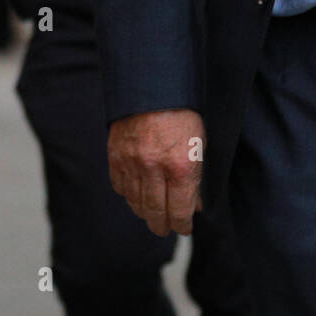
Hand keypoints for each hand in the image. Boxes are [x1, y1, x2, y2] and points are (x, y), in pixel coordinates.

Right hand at [108, 108, 203, 236]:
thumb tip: (195, 204)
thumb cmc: (183, 112)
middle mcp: (155, 169)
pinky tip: (136, 195)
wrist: (153, 85)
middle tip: (165, 229)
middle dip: (162, 226)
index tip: (184, 229)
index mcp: (181, 166)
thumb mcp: (199, 144)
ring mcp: (132, 163)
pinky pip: (120, 187)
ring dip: (145, 213)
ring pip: (136, 203)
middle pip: (156, 213)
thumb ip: (197, 177)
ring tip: (152, 216)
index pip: (180, 211)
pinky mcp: (116, 156)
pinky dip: (129, 195)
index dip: (182, 225)